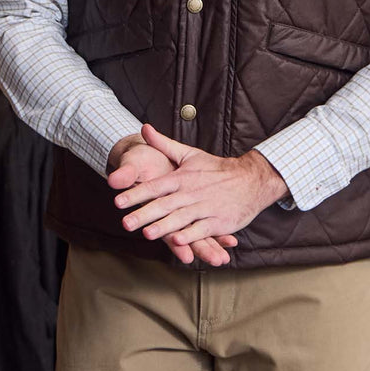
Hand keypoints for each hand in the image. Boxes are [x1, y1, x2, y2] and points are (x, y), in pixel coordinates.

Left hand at [112, 125, 290, 247]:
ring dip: (165, 227)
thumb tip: (144, 128)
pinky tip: (180, 242)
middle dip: (144, 214)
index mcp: (182, 177)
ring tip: (148, 234)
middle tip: (125, 223)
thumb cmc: (216, 169)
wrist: (251, 179)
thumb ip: (164, 144)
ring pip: (182, 218)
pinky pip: (202, 230)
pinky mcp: (218, 221)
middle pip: (165, 204)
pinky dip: (191, 236)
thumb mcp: (190, 154)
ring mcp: (205, 207)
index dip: (136, 193)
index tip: (117, 201)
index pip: (155, 186)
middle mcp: (191, 192)